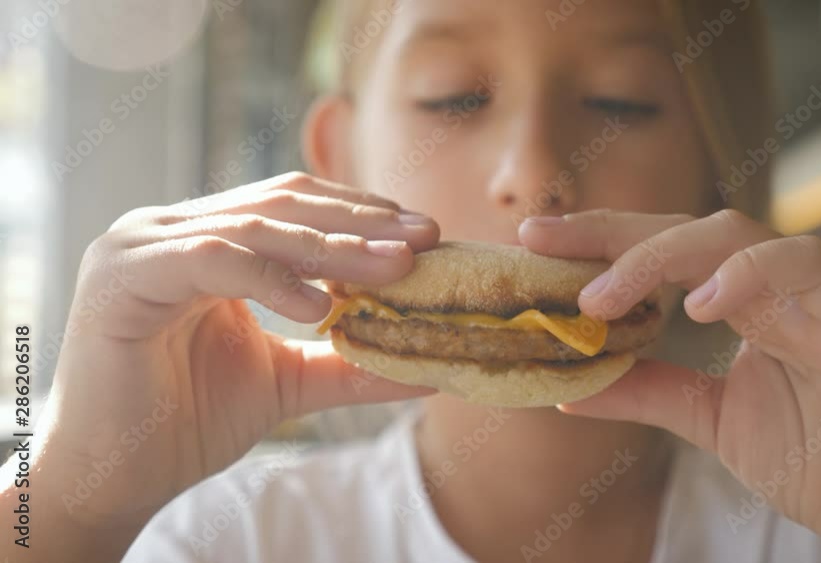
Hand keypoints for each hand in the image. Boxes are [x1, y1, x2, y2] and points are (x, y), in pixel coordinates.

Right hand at [9, 173, 439, 559]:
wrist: (115, 475)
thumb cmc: (190, 421)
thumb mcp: (288, 381)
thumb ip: (350, 363)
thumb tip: (431, 365)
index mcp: (209, 241)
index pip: (297, 206)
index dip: (363, 216)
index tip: (428, 236)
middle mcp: (174, 229)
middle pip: (284, 205)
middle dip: (361, 224)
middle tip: (425, 238)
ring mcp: (143, 244)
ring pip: (255, 227)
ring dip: (332, 248)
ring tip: (393, 270)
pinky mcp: (123, 274)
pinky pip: (212, 259)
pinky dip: (271, 278)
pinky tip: (321, 307)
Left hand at [520, 209, 820, 561]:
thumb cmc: (812, 459)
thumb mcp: (707, 419)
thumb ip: (647, 391)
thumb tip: (569, 384)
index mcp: (741, 303)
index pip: (662, 253)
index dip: (600, 241)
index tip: (533, 241)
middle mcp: (773, 287)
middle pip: (685, 229)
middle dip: (609, 229)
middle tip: (540, 237)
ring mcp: (815, 293)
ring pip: (734, 234)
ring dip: (659, 256)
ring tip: (602, 296)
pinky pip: (802, 266)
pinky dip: (746, 276)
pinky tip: (696, 307)